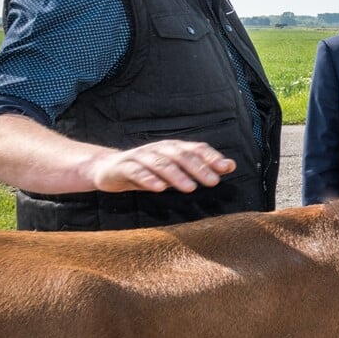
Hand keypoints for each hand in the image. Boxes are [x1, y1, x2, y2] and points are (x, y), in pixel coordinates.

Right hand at [85, 140, 235, 193]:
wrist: (108, 169)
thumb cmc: (149, 171)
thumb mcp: (176, 170)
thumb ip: (202, 167)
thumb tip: (230, 165)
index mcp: (173, 148)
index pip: (195, 148)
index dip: (211, 157)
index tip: (225, 168)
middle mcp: (158, 149)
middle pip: (180, 155)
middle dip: (198, 168)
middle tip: (213, 182)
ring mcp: (140, 157)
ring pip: (160, 163)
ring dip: (176, 175)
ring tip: (190, 188)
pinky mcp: (123, 167)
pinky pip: (136, 172)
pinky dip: (148, 179)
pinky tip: (159, 188)